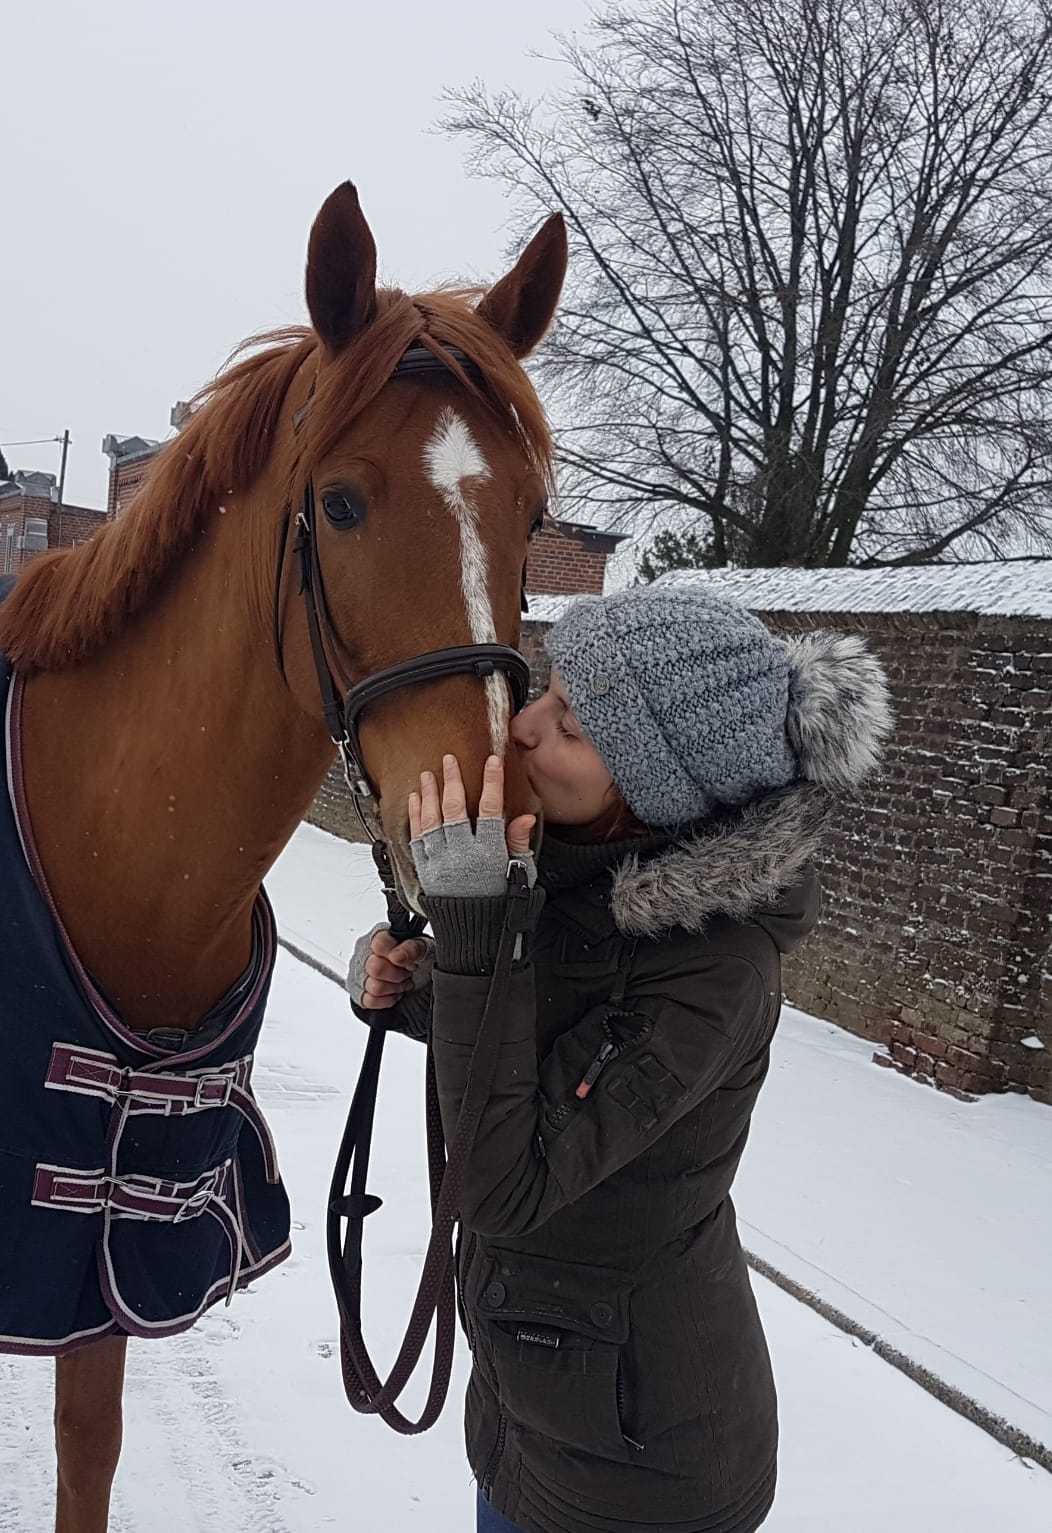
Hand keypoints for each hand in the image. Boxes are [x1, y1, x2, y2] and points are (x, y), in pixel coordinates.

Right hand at [348, 924, 431, 1010]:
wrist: (419, 976)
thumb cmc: (416, 958)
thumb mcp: (422, 948)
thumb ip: (411, 948)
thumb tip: (398, 956)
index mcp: (378, 935)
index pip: (379, 944)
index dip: (398, 956)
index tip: (410, 962)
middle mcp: (364, 952)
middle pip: (375, 968)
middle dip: (398, 974)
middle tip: (408, 972)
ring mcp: (358, 972)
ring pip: (374, 987)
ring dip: (395, 987)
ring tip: (401, 981)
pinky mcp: (358, 992)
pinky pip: (370, 1001)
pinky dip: (387, 999)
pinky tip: (394, 992)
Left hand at [408, 754, 536, 898]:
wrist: (475, 934)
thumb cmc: (500, 904)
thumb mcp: (520, 875)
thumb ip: (519, 844)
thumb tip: (525, 817)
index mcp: (488, 854)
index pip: (491, 810)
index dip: (492, 783)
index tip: (493, 762)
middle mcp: (462, 855)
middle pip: (455, 808)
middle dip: (453, 780)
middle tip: (450, 759)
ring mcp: (441, 862)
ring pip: (432, 820)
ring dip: (430, 794)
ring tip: (429, 774)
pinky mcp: (426, 870)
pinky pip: (417, 838)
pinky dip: (415, 816)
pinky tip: (416, 799)